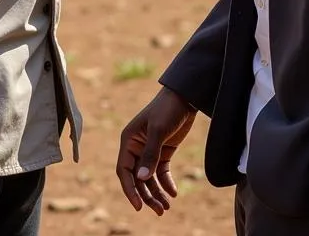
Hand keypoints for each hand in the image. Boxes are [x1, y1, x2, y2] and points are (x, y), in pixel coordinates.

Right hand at [117, 87, 196, 215]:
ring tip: (166, 207)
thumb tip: (141, 179)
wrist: (185, 97)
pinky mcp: (163, 151)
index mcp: (128, 140)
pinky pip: (162, 172)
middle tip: (159, 211)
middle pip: (137, 178)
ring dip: (157, 193)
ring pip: (150, 178)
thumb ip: (150, 155)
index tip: (138, 206)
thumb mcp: (158, 131)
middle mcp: (137, 147)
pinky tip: (173, 193)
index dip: (129, 189)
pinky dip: (166, 183)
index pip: (124, 170)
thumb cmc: (167, 109)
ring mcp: (150, 150)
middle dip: (146, 195)